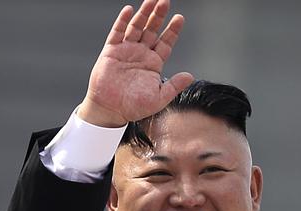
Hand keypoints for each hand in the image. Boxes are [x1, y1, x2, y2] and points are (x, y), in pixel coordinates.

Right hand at [78, 0, 193, 127]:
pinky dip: (122, 21)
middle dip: (159, 15)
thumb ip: (174, 86)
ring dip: (144, 13)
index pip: (165, 42)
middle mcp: (141, 54)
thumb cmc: (133, 107)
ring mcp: (126, 50)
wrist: (110, 110)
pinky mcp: (111, 51)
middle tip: (166, 1)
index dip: (172, 30)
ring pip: (136, 27)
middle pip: (152, 29)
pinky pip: (117, 33)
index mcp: (153, 63)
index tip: (179, 18)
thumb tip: (190, 76)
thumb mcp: (158, 99)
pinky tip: (129, 10)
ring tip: (152, 0)